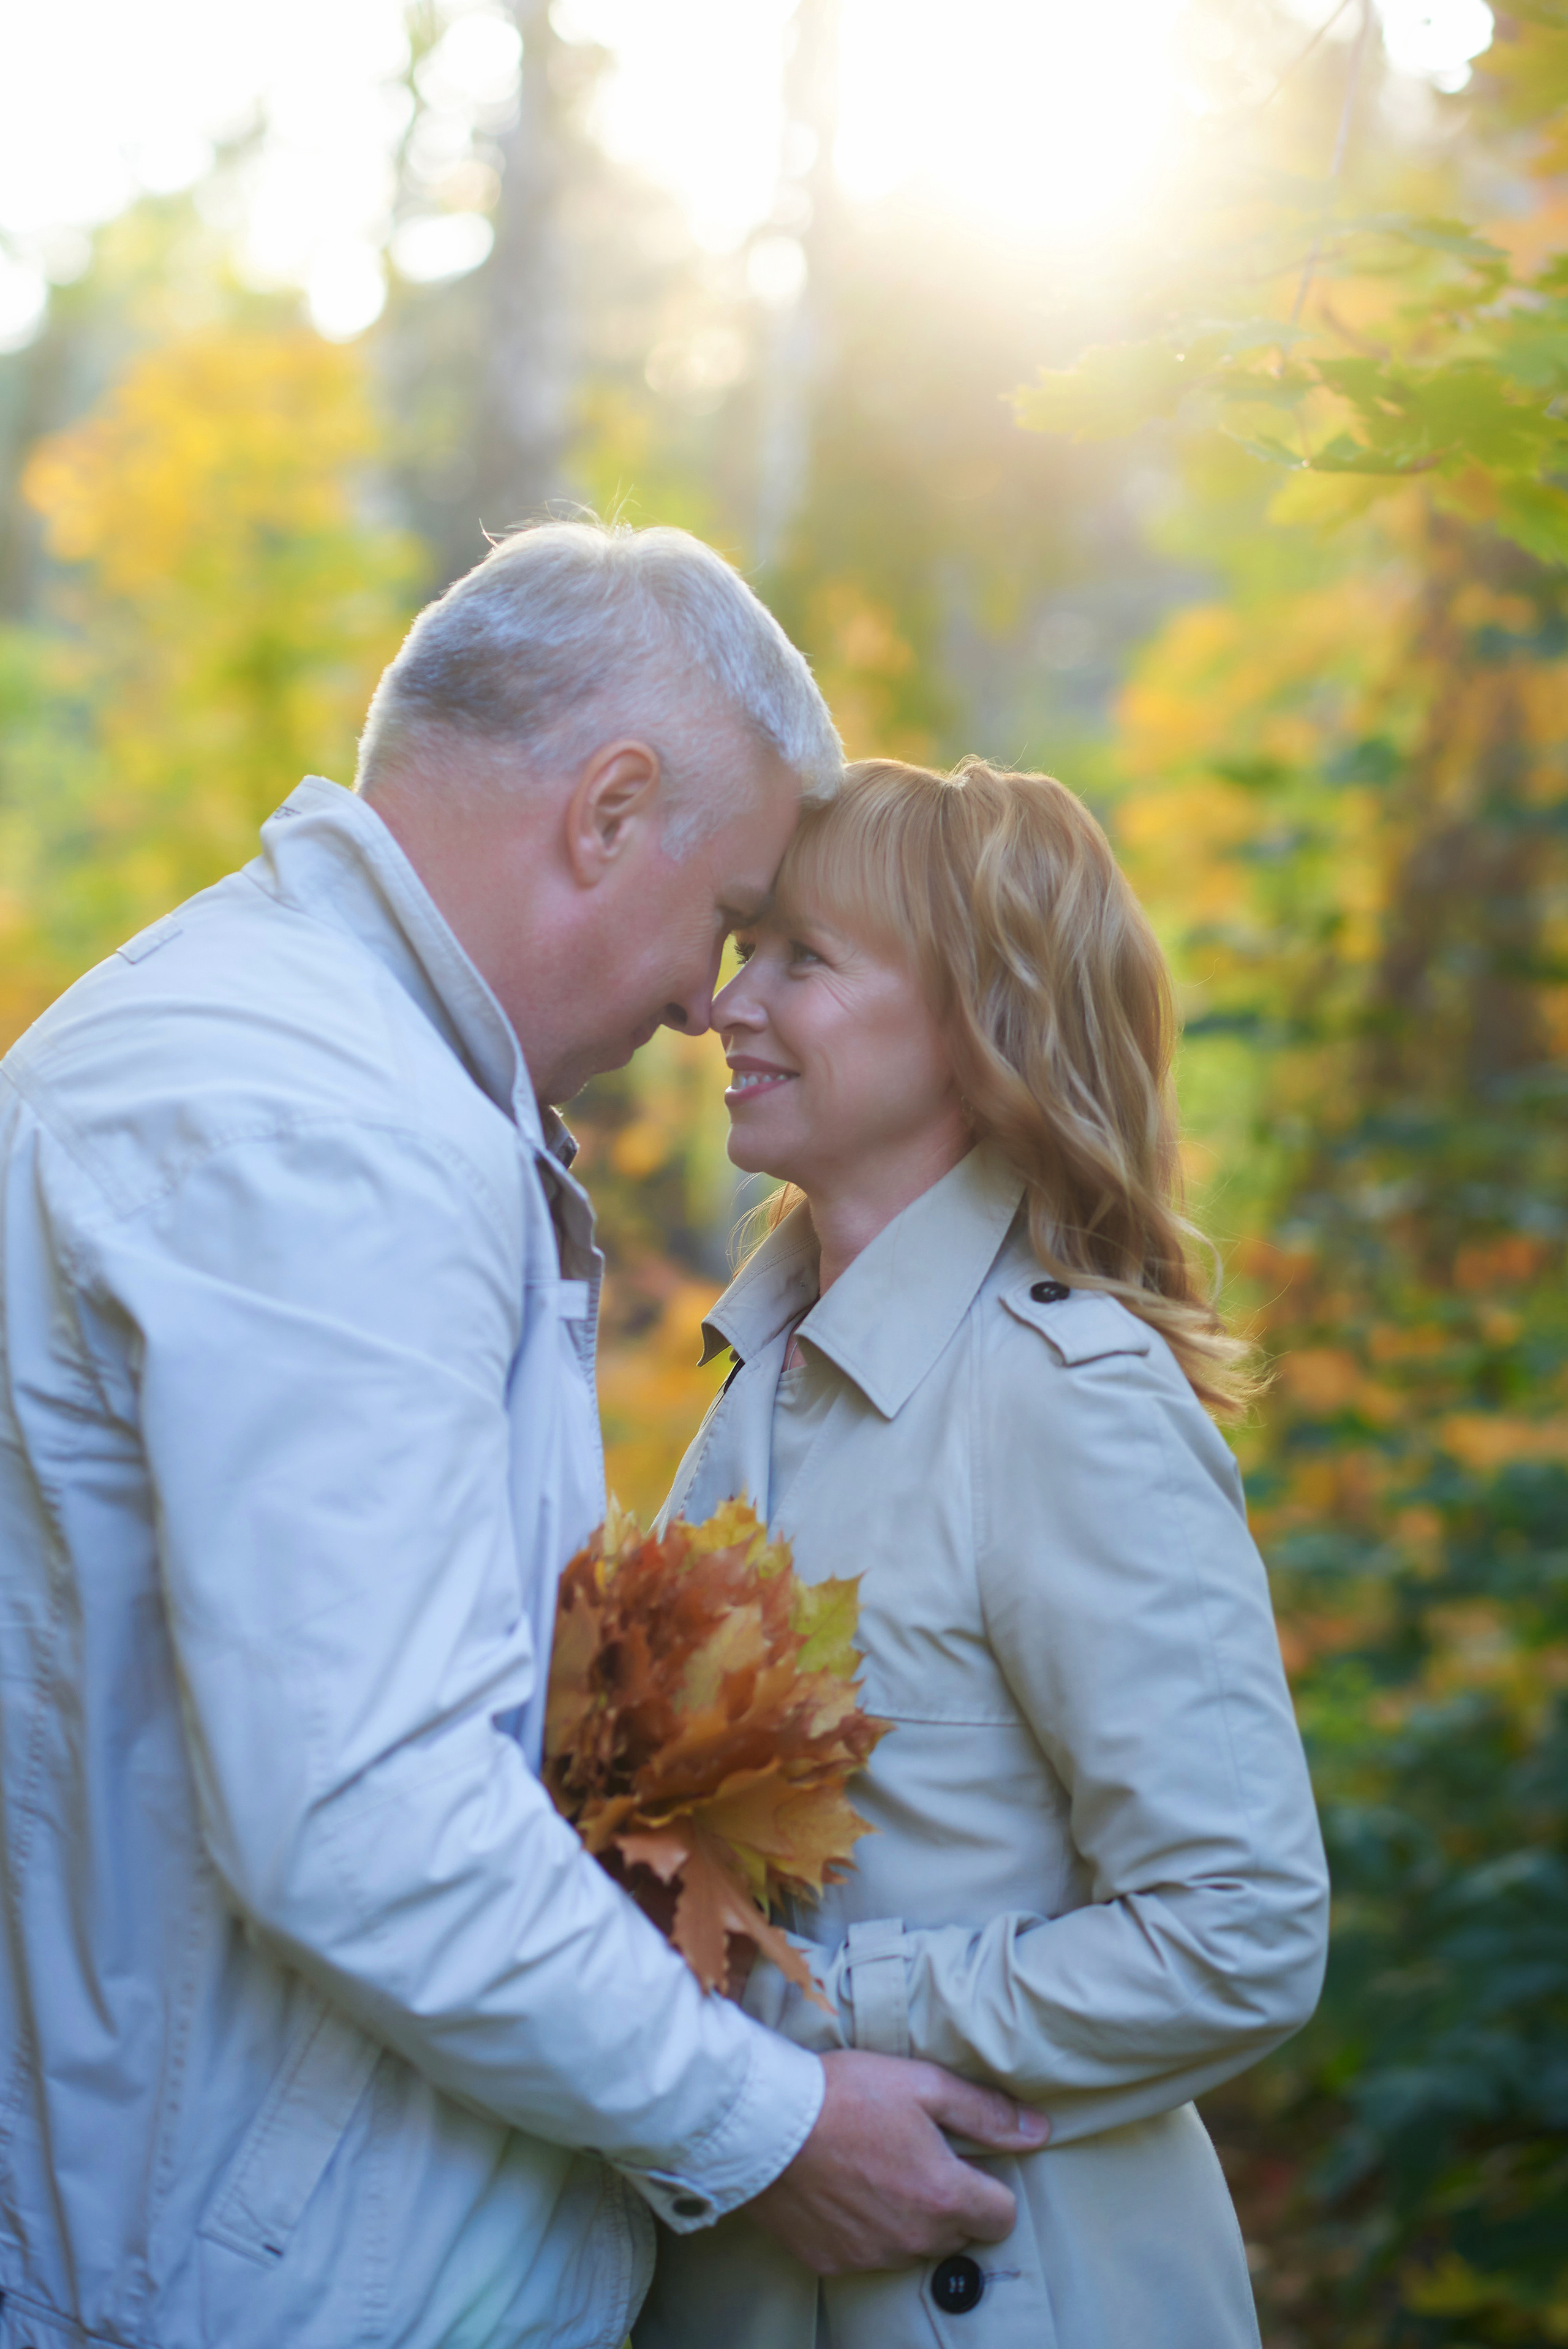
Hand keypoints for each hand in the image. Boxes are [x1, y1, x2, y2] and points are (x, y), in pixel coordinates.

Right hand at [745, 2049, 1048, 2275]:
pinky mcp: (835, 2261)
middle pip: (959, 2233)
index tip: (963, 2158)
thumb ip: (986, 2112)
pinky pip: (870, 2253)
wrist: (765, 2124)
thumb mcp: (923, 2086)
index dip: (989, 2185)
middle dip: (948, 2200)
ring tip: (875, 2166)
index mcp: (943, 2195)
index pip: (1002, 2216)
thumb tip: (1039, 2131)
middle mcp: (914, 2238)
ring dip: (908, 2216)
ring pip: (915, 2245)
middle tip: (914, 2154)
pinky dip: (866, 2228)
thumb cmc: (846, 2096)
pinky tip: (845, 2190)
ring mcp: (872, 2256)